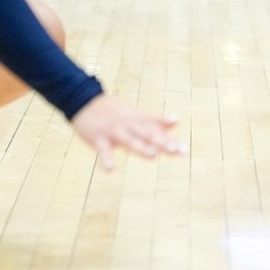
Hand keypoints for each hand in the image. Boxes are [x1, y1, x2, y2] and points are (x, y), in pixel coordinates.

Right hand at [70, 94, 184, 169]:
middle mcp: (129, 125)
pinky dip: (106, 159)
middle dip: (162, 142)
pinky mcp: (98, 138)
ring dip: (140, 147)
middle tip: (176, 150)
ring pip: (129, 140)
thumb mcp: (135, 113)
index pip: (157, 129)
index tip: (185, 149)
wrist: (84, 100)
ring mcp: (114, 131)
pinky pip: (103, 150)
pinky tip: (110, 169)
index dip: (170, 139)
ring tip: (153, 155)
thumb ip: (155, 120)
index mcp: (138, 120)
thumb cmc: (114, 110)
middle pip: (147, 134)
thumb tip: (176, 122)